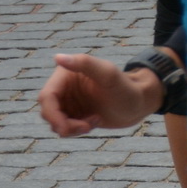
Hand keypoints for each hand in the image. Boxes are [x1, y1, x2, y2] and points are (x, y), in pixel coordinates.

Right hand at [38, 55, 159, 136]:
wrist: (140, 103)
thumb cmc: (126, 87)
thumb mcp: (109, 75)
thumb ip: (85, 64)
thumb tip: (58, 57)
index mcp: (67, 73)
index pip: (46, 97)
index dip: (52, 114)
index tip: (66, 127)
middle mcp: (64, 86)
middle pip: (48, 112)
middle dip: (63, 124)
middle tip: (85, 128)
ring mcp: (68, 100)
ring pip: (54, 121)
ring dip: (72, 128)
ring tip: (95, 120)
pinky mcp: (73, 113)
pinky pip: (64, 127)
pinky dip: (76, 130)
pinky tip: (95, 121)